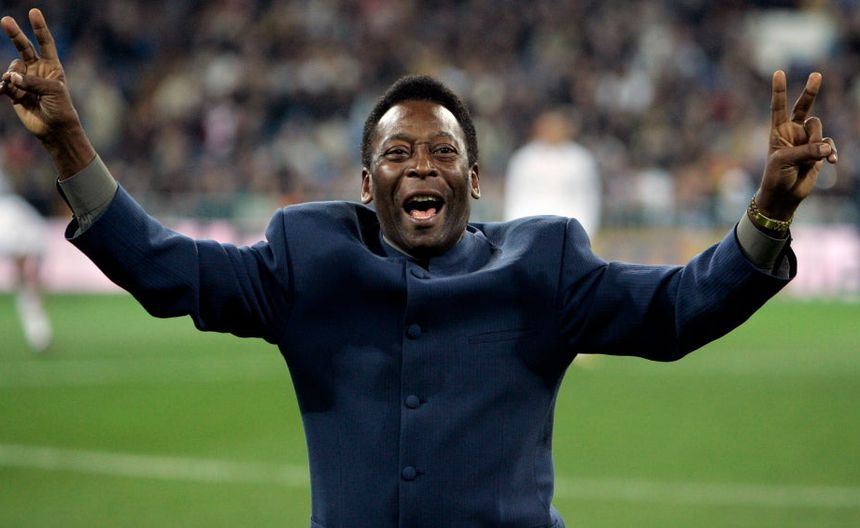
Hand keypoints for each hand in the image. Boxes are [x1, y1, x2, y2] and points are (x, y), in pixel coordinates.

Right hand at [0, 8, 93, 176]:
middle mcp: (37, 70)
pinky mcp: (15, 92)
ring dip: (11, 76)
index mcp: (52, 66)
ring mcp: (25, 80)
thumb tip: (10, 77)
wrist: (54, 129)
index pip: (45, 43)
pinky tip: (4, 89)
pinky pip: (4, 83)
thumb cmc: (60, 108)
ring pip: (11, 69)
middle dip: (15, 34)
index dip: (39, 28)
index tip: (33, 12)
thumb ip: (31, 81)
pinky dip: (3, 85)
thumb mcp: (52, 91)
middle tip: (6, 20)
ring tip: (14, 86)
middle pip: (23, 47)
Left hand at [755, 70, 837, 220]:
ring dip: (817, 144)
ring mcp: (807, 140)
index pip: (779, 107)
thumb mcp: (785, 161)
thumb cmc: (776, 176)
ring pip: (819, 130)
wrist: (784, 195)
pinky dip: (831, 153)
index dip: (780, 91)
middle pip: (804, 107)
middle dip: (810, 92)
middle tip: (817, 75)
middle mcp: (793, 132)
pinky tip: (831, 162)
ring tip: (811, 160)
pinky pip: (829, 145)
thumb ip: (806, 151)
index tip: (779, 72)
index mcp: (778, 131)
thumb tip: (828, 147)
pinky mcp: (819, 151)